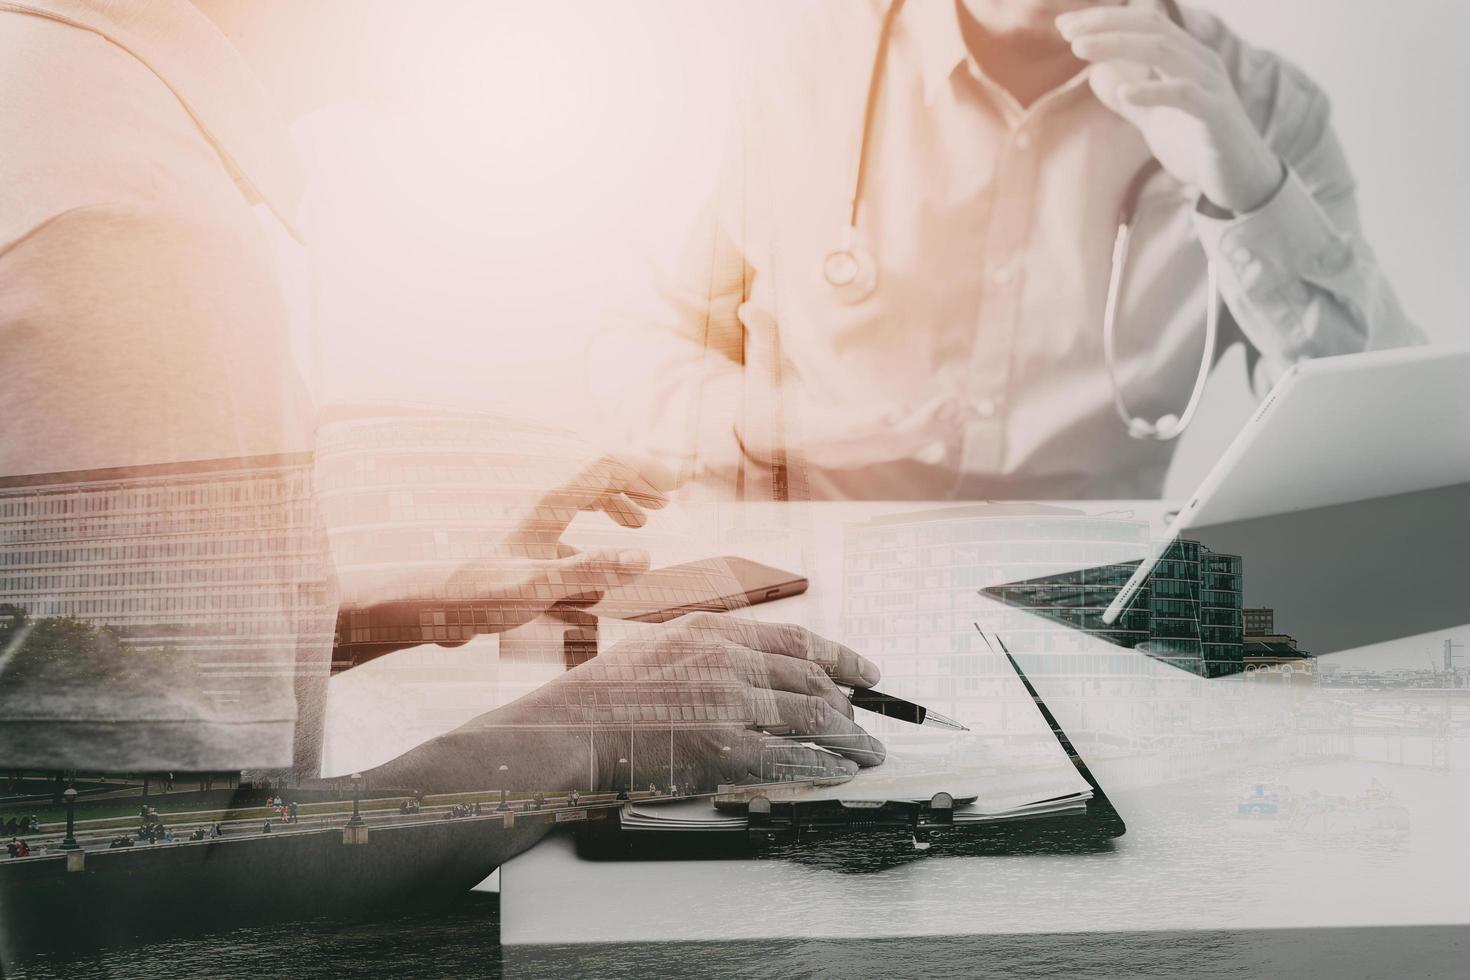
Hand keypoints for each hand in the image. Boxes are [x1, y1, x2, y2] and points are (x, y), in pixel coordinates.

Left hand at [334, 454, 677, 657]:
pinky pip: (570, 530)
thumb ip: (589, 571)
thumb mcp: (537, 586)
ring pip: (583, 501)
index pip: (606, 467)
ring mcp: (533, 527)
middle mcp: (542, 509)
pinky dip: (595, 535)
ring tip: (642, 522)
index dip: (644, 470)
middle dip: (636, 484)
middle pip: (597, 478)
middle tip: (668, 500)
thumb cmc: (477, 597)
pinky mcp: (527, 549)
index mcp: (549, 505)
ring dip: (617, 505)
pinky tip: (601, 561)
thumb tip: (643, 558)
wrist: (430, 610)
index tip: (677, 485)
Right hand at [373, 614, 885, 793]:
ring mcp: (730, 705)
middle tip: (870, 722)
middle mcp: (728, 660)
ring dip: (851, 738)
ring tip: (869, 752)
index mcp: (711, 631)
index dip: (841, 658)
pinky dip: (827, 767)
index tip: (866, 672)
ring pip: (815, 718)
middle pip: (813, 680)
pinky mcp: (727, 751)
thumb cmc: (599, 699)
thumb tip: (750, 667)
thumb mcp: (656, 649)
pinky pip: (795, 759)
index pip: (797, 640)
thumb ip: (706, 652)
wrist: (566, 734)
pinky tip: (843, 773)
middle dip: (851, 706)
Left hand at [1059, 6, 1284, 214]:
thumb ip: (1130, 98)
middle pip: (1150, 27)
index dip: (1104, 20)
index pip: (1143, 23)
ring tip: (1080, 50)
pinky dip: (1152, 91)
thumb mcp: (1155, 120)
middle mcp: (1200, 62)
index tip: (1064, 26)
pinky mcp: (1216, 114)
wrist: (1241, 181)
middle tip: (1065, 30)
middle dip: (1105, 24)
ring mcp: (1210, 85)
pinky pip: (1183, 94)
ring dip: (1118, 46)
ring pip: (1163, 51)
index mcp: (1185, 58)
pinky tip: (1123, 94)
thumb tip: (1096, 78)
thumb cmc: (1199, 146)